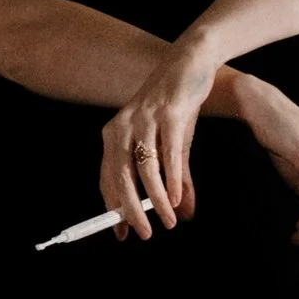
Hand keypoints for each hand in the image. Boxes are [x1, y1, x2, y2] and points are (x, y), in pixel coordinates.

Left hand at [99, 40, 219, 236]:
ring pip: (144, 168)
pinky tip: (176, 198)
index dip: (113, 208)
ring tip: (169, 221)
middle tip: (144, 234)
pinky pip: (167, 153)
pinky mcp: (168, 113)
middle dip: (131, 210)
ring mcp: (145, 119)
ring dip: (156, 199)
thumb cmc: (177, 107)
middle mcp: (123, 126)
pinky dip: (171, 179)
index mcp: (115, 134)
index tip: (122, 234)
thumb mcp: (174, 146)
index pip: (107, 177)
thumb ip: (176, 180)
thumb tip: (183, 213)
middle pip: (121, 176)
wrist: (191, 63)